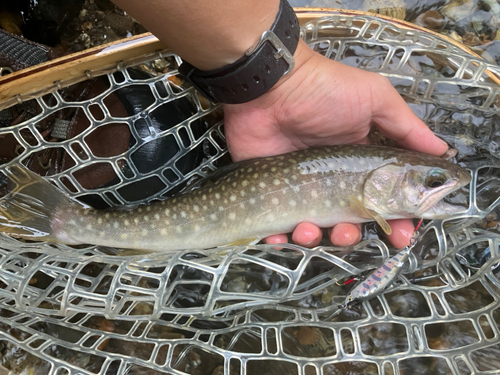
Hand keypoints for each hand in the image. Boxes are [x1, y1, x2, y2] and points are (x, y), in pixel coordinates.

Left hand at [223, 40, 447, 248]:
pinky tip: (283, 235)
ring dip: (316, 237)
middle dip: (353, 233)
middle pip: (348, 219)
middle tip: (350, 232)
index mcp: (359, 161)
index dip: (394, 219)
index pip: (382, 198)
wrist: (271, 88)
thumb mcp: (375, 100)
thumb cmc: (324, 90)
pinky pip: (278, 224)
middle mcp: (333, 178)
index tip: (403, 234)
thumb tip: (442, 150)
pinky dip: (281, 237)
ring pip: (315, 227)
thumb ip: (407, 128)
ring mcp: (302, 185)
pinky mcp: (273, 190)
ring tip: (310, 229)